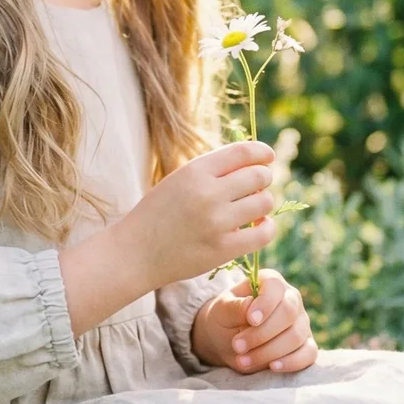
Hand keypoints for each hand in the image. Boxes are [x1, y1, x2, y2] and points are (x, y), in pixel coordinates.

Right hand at [114, 139, 277, 292]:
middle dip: (263, 179)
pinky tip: (257, 226)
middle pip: (259, 176)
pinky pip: (264, 233)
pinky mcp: (223, 249)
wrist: (135, 252)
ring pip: (264, 202)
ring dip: (263, 203)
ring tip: (253, 208)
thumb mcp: (179, 179)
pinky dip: (266, 227)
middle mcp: (208, 193)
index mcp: (195, 171)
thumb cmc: (158, 213)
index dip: (262, 152)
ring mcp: (216, 222)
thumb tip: (254, 161)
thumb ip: (213, 169)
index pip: (244, 152)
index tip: (268, 157)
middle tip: (256, 187)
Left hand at [190, 268, 318, 374]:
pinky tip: (272, 367)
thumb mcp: (221, 311)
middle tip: (237, 345)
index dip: (265, 303)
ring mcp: (301, 323)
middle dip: (262, 333)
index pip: (275, 286)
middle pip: (288, 313)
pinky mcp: (305, 345)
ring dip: (268, 352)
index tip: (251, 320)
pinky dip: (292, 362)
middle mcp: (291, 299)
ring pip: (296, 336)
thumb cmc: (224, 319)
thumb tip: (249, 305)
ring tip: (243, 360)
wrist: (227, 341)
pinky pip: (309, 354)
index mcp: (270, 283)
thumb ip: (233, 307)